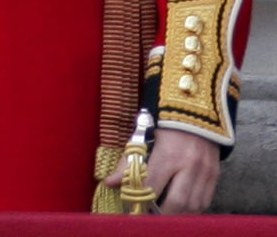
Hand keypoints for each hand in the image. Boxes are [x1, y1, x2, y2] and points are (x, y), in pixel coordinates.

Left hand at [105, 129, 219, 212]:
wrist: (194, 108)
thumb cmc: (163, 122)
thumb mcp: (143, 136)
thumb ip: (128, 161)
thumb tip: (110, 182)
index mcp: (168, 154)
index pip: (152, 186)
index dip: (141, 201)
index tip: (133, 209)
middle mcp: (189, 165)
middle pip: (177, 203)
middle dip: (161, 214)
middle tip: (149, 215)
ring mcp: (205, 171)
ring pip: (193, 206)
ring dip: (177, 214)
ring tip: (163, 213)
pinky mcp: (215, 174)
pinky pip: (204, 201)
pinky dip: (191, 209)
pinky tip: (179, 207)